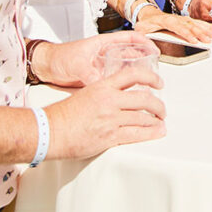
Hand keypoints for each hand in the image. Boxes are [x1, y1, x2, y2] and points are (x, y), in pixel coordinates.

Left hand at [39, 30, 160, 87]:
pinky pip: (116, 80)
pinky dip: (125, 85)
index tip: (154, 51)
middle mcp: (105, 54)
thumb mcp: (77, 65)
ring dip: (136, 75)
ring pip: (125, 68)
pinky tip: (131, 93)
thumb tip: (101, 85)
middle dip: (145, 61)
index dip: (144, 42)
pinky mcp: (99, 77)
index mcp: (103, 44)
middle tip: (155, 72)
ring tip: (148, 85)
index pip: (129, 38)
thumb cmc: (59, 58)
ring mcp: (103, 66)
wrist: (47, 68)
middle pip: (131, 54)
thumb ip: (90, 74)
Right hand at [43, 68, 166, 159]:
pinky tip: (157, 132)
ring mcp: (111, 118)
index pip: (133, 75)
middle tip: (162, 108)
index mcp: (102, 86)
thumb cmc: (62, 115)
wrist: (49, 131)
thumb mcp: (85, 94)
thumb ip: (103, 93)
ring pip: (143, 117)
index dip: (150, 78)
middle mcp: (110, 100)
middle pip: (144, 98)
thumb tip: (118, 97)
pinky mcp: (110, 136)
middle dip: (158, 104)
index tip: (158, 82)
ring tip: (161, 122)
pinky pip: (136, 134)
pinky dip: (151, 133)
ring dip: (156, 120)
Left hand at [128, 6, 211, 43]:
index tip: (195, 41)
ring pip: (196, 23)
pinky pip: (198, 23)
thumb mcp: (141, 28)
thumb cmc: (147, 22)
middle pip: (191, 26)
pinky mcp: (186, 21)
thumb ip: (143, 33)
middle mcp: (177, 19)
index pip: (179, 28)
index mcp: (167, 21)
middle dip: (202, 33)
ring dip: (207, 29)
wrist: (149, 14)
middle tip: (211, 39)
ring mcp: (182, 19)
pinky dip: (208, 25)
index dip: (187, 34)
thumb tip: (146, 42)